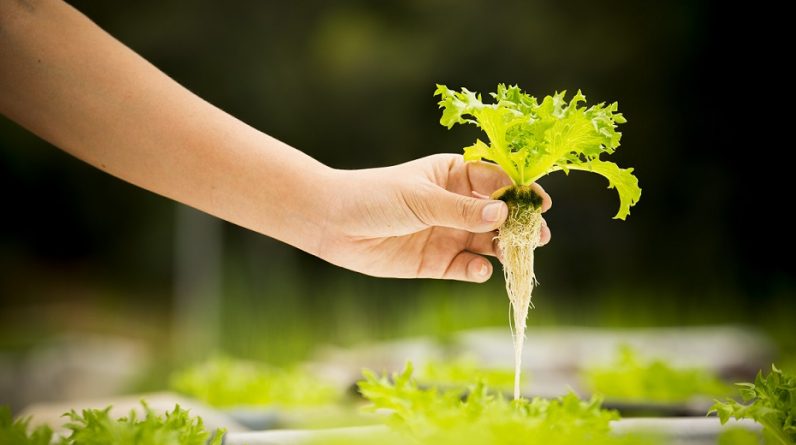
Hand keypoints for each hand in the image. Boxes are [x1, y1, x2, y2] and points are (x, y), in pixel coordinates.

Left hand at [318, 154, 551, 281]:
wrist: (333, 223)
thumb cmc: (376, 196)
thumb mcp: (421, 199)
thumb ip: (462, 209)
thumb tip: (504, 213)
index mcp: (455, 175)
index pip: (497, 180)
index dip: (520, 191)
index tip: (540, 203)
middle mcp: (457, 205)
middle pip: (499, 215)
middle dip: (520, 226)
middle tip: (539, 237)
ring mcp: (449, 233)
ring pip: (488, 243)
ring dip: (504, 250)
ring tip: (516, 256)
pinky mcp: (437, 262)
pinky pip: (467, 267)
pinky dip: (477, 270)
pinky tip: (480, 268)